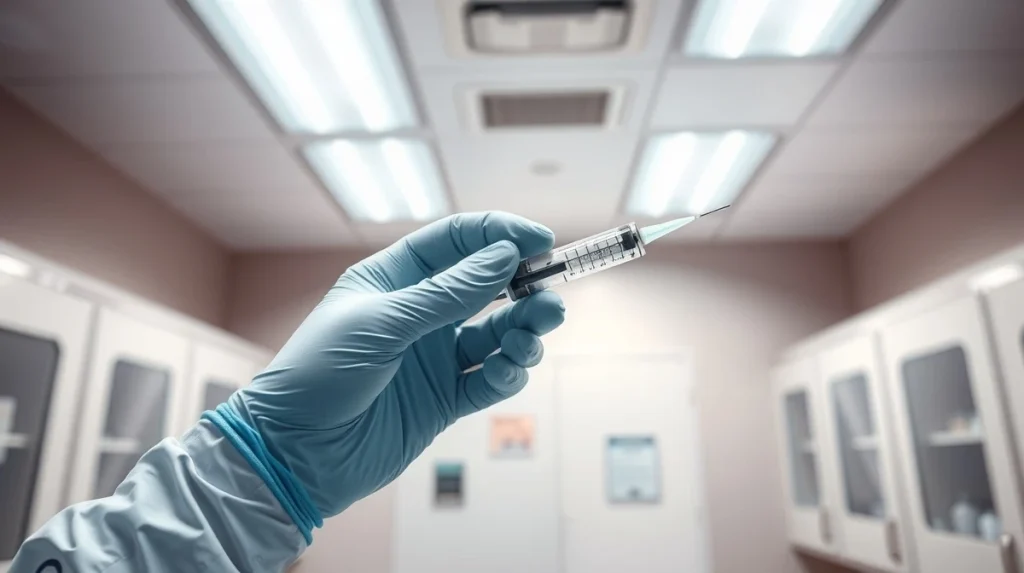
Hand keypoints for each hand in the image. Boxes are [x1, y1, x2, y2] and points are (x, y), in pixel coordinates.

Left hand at [224, 212, 565, 518]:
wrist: (293, 455)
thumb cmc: (319, 375)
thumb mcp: (382, 324)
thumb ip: (447, 293)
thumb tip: (504, 255)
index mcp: (394, 279)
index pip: (457, 241)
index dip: (500, 235)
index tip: (540, 240)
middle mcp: (420, 314)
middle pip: (488, 287)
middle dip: (525, 288)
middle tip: (551, 298)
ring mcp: (433, 358)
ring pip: (498, 334)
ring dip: (524, 333)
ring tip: (532, 340)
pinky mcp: (444, 401)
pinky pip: (490, 381)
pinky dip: (507, 375)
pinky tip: (505, 373)